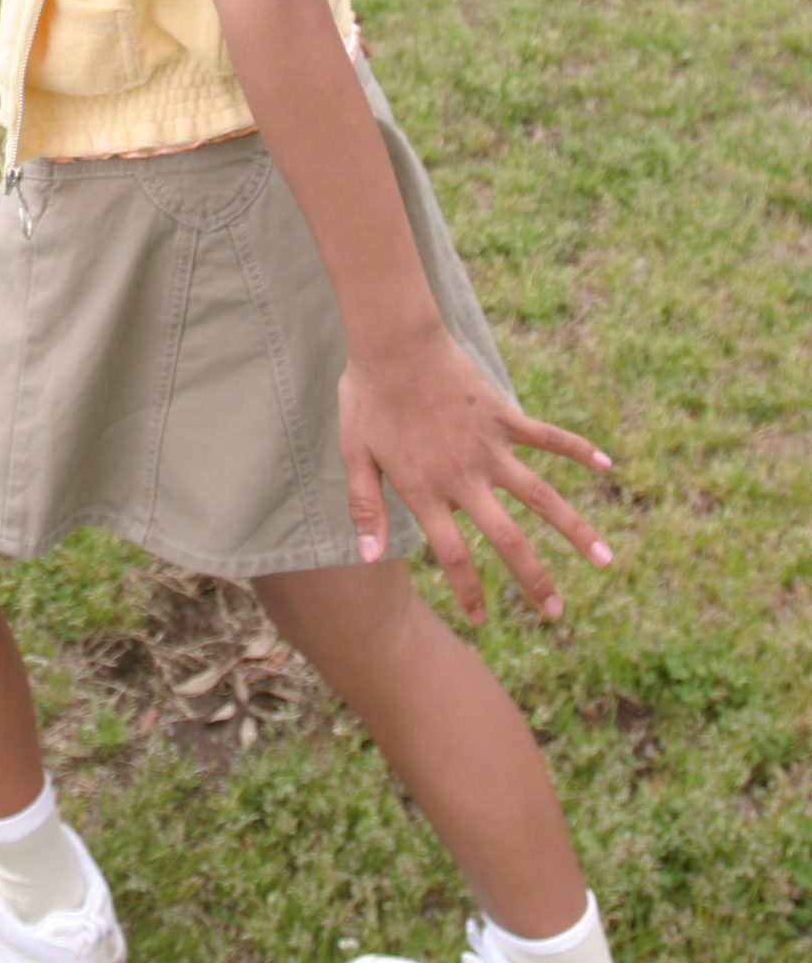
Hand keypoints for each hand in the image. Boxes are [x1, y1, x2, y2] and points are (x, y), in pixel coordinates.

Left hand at [338, 328, 613, 625]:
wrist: (394, 342)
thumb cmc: (368, 397)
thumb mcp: (353, 454)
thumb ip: (365, 507)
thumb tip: (369, 558)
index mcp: (426, 491)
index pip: (453, 555)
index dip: (468, 591)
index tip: (481, 619)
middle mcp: (464, 477)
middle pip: (507, 540)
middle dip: (533, 579)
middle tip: (555, 612)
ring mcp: (490, 447)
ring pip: (542, 497)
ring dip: (574, 530)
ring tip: (604, 560)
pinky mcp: (503, 416)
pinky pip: (549, 437)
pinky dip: (579, 450)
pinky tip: (608, 466)